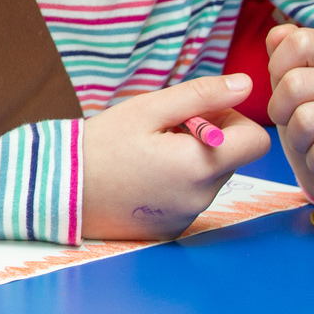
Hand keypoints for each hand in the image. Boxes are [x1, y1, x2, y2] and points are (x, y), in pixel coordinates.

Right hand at [81, 74, 269, 238]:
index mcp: (200, 165)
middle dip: (209, 139)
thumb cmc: (100, 145)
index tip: (198, 115)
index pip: (257, 140)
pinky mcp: (171, 229)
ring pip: (210, 179)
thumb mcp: (148, 109)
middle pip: (232, 159)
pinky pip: (189, 199)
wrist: (56, 190)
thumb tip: (245, 84)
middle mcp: (201, 197)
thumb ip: (201, 95)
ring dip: (190, 161)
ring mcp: (187, 217)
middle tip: (163, 131)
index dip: (233, 120)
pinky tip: (140, 177)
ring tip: (146, 155)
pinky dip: (175, 185)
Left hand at [265, 24, 313, 221]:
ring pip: (306, 120)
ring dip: (297, 140)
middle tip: (297, 127)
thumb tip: (278, 33)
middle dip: (280, 112)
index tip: (284, 92)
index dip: (276, 70)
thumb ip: (285, 57)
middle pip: (294, 84)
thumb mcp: (293, 90)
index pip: (299, 41)